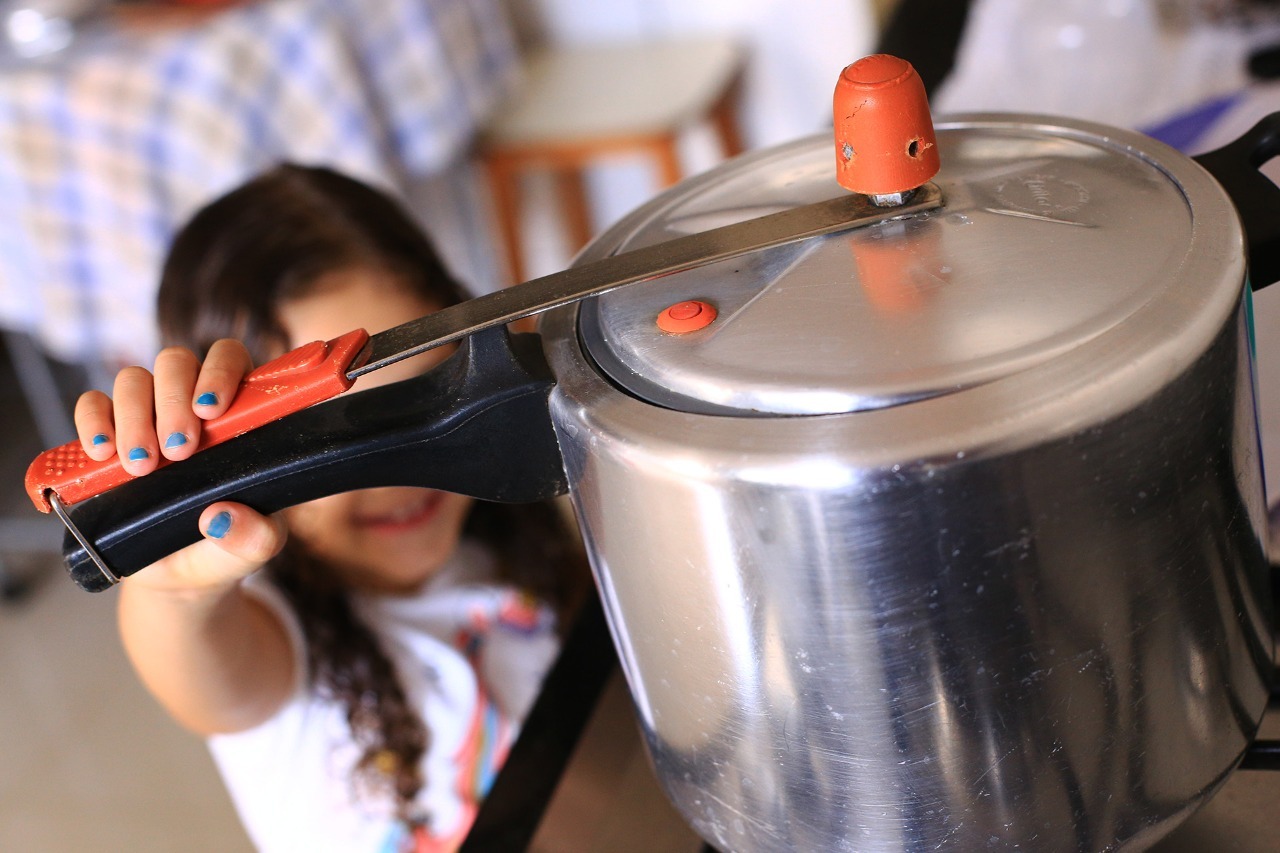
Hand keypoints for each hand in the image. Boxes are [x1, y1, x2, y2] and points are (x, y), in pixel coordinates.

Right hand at [72, 341, 287, 589]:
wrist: (182, 575)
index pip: (230, 358)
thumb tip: (222, 517)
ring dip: (134, 417)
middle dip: (172, 401)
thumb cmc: (229, 545)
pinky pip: (92, 405)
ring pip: (133, 379)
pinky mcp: (110, 435)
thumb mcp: (256, 547)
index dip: (219, 371)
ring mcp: (148, 416)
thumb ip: (255, 535)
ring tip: (142, 466)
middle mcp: (191, 403)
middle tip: (177, 451)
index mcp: (239, 412)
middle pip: (176, 362)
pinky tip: (101, 453)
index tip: (211, 410)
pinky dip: (92, 422)